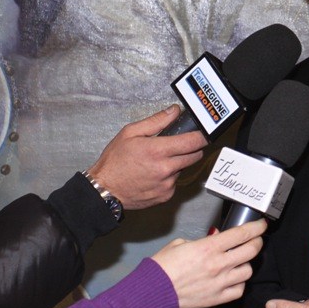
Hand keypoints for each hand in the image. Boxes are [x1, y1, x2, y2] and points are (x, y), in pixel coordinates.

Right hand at [86, 105, 207, 209]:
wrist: (104, 190)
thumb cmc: (114, 161)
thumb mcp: (130, 133)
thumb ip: (156, 121)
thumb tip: (174, 111)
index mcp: (157, 150)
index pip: (193, 142)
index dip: (202, 136)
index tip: (204, 133)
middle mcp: (165, 168)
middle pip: (195, 156)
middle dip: (192, 148)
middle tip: (180, 144)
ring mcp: (167, 184)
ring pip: (184, 168)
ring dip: (178, 163)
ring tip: (159, 161)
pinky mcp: (165, 195)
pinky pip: (175, 182)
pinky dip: (169, 176)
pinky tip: (154, 174)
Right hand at [153, 219, 266, 307]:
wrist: (152, 291)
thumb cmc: (162, 268)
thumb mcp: (181, 244)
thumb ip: (202, 240)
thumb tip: (214, 238)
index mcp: (209, 247)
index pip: (242, 234)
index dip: (256, 227)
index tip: (261, 224)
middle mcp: (218, 264)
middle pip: (251, 250)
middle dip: (257, 242)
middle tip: (256, 240)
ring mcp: (219, 282)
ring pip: (248, 271)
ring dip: (247, 263)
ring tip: (241, 260)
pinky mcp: (217, 298)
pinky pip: (239, 290)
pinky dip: (239, 283)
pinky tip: (234, 278)